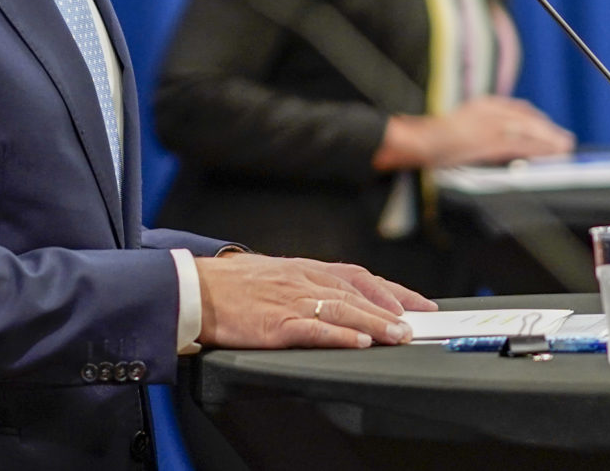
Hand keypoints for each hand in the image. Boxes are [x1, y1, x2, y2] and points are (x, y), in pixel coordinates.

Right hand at [194, 254, 435, 349]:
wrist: (192, 288)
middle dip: (391, 310)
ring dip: (375, 323)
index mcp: (302, 268)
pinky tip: (359, 342)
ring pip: (342, 310)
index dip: (390, 290)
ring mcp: (289, 300)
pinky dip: (339, 335)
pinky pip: (314, 328)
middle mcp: (301, 279)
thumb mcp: (272, 273)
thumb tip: (333, 297)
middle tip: (417, 326)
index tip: (417, 304)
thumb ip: (302, 282)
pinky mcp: (275, 322)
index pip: (357, 275)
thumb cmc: (228, 285)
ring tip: (399, 336)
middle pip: (356, 293)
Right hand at [376, 97, 574, 169]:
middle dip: (548, 130)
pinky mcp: (491, 142)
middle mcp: (490, 111)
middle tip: (565, 140)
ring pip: (529, 131)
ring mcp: (491, 126)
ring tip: (564, 148)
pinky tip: (551, 155)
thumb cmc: (434, 138)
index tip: (548, 128)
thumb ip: (478, 126)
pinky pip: (523, 145)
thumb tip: (494, 138)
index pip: (518, 109)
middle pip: (528, 118)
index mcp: (482, 105)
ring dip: (550, 140)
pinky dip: (540, 150)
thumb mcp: (459, 124)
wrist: (418, 141)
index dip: (536, 119)